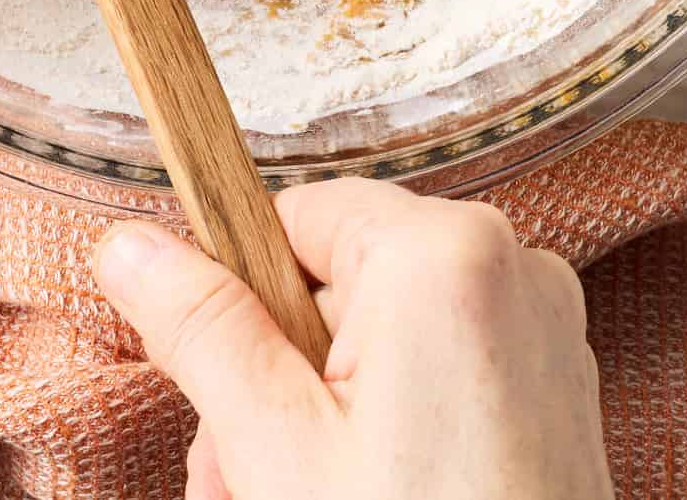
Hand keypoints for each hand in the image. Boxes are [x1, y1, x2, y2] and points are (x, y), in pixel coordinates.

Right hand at [95, 176, 613, 499]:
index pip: (298, 215)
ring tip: (284, 499)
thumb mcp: (277, 447)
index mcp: (443, 253)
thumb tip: (131, 246)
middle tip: (240, 477)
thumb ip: (203, 330)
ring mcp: (542, 333)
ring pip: (384, 339)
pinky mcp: (554, 393)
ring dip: (319, 417)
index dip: (243, 296)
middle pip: (340, 283)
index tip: (218, 378)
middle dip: (275, 377)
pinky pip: (440, 375)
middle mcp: (511, 269)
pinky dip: (388, 429)